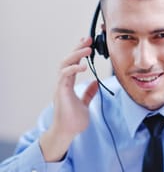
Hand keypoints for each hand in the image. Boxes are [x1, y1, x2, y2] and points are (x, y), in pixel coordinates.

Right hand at [40, 37, 98, 161]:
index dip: (79, 53)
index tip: (88, 43)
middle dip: (77, 48)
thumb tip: (95, 83)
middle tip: (88, 38)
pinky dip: (73, 69)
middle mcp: (63, 83)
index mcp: (68, 84)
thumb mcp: (85, 104)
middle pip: (68, 60)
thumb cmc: (73, 120)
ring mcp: (61, 86)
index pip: (73, 64)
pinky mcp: (61, 92)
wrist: (67, 133)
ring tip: (87, 48)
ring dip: (76, 55)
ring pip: (64, 64)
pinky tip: (84, 66)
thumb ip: (88, 93)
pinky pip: (65, 76)